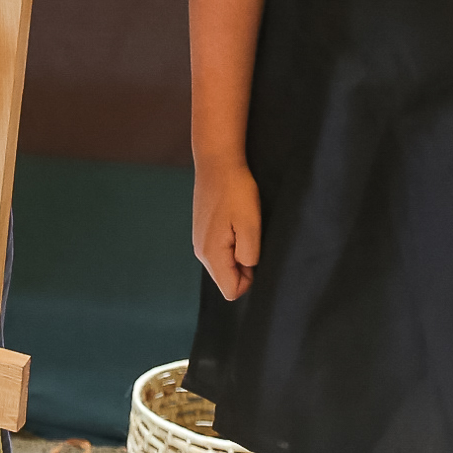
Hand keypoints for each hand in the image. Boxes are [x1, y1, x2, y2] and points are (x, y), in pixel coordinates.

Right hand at [193, 159, 260, 300]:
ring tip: (241, 224)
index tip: (254, 250)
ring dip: (237, 251)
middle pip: (226, 279)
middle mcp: (200, 252)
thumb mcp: (250, 225)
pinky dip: (230, 241)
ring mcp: (198, 240)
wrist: (217, 161)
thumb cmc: (237, 191)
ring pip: (223, 264)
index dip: (250, 278)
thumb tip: (246, 269)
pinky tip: (233, 218)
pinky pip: (218, 250)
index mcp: (211, 255)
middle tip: (249, 234)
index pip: (232, 291)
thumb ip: (249, 255)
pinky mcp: (201, 230)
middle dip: (243, 265)